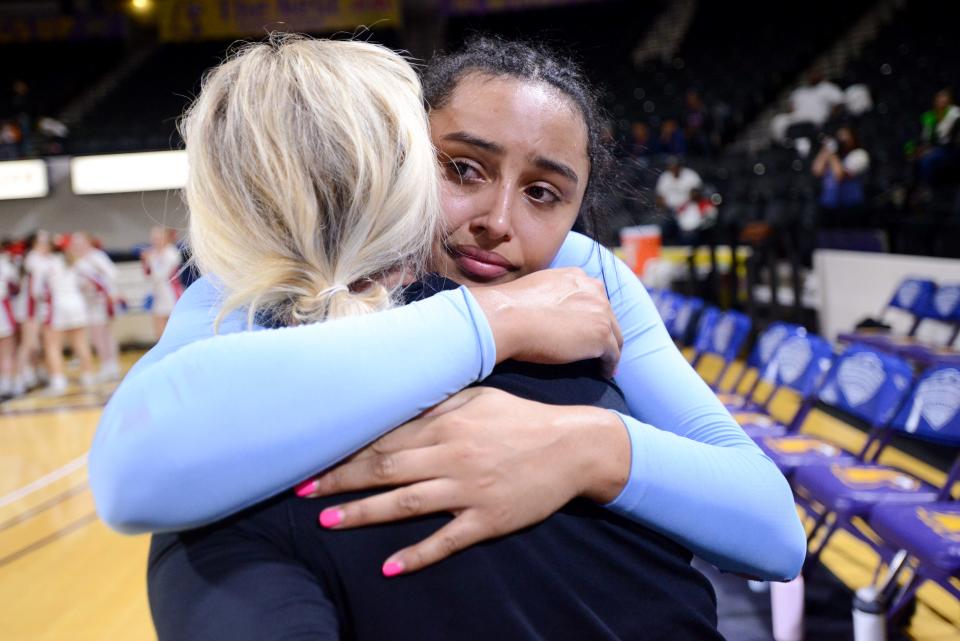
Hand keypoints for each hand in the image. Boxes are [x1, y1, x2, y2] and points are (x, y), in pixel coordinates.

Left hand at [295, 387, 629, 575]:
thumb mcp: (478, 398)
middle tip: (302, 491)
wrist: (572, 447)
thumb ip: (436, 405)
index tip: (313, 458)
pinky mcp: (487, 520)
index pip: (384, 440)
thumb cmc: (521, 418)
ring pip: (406, 504)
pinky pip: (446, 540)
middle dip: (340, 481)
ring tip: (328, 522)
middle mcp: (451, 457)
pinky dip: (417, 554)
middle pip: (385, 470)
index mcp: (446, 425)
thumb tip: (394, 409)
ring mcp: (468, 491)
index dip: (346, 450)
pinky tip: (390, 566)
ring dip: (364, 514)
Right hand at [470, 268, 622, 377]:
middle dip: (603, 332)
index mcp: (577, 276)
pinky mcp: (600, 335)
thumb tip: (548, 311)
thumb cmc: (510, 308)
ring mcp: (600, 312)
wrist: (506, 318)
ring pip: (614, 335)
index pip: (593, 298)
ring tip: (602, 366)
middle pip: (608, 316)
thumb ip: (552, 294)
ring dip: (609, 350)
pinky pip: (612, 355)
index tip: (586, 329)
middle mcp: (593, 290)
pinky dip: (608, 365)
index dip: (591, 315)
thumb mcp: (537, 288)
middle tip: (597, 351)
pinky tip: (602, 374)